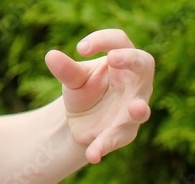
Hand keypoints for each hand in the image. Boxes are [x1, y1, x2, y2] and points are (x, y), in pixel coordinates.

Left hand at [44, 29, 154, 163]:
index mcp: (121, 62)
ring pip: (140, 107)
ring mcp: (132, 108)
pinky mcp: (123, 132)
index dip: (103, 39)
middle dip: (131, 61)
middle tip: (114, 59)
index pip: (121, 41)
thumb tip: (51, 55)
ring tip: (135, 109)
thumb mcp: (73, 79)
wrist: (79, 120)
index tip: (79, 49)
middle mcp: (133, 83)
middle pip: (144, 65)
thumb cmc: (83, 90)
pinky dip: (104, 145)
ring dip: (138, 109)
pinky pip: (117, 138)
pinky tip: (93, 155)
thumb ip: (66, 69)